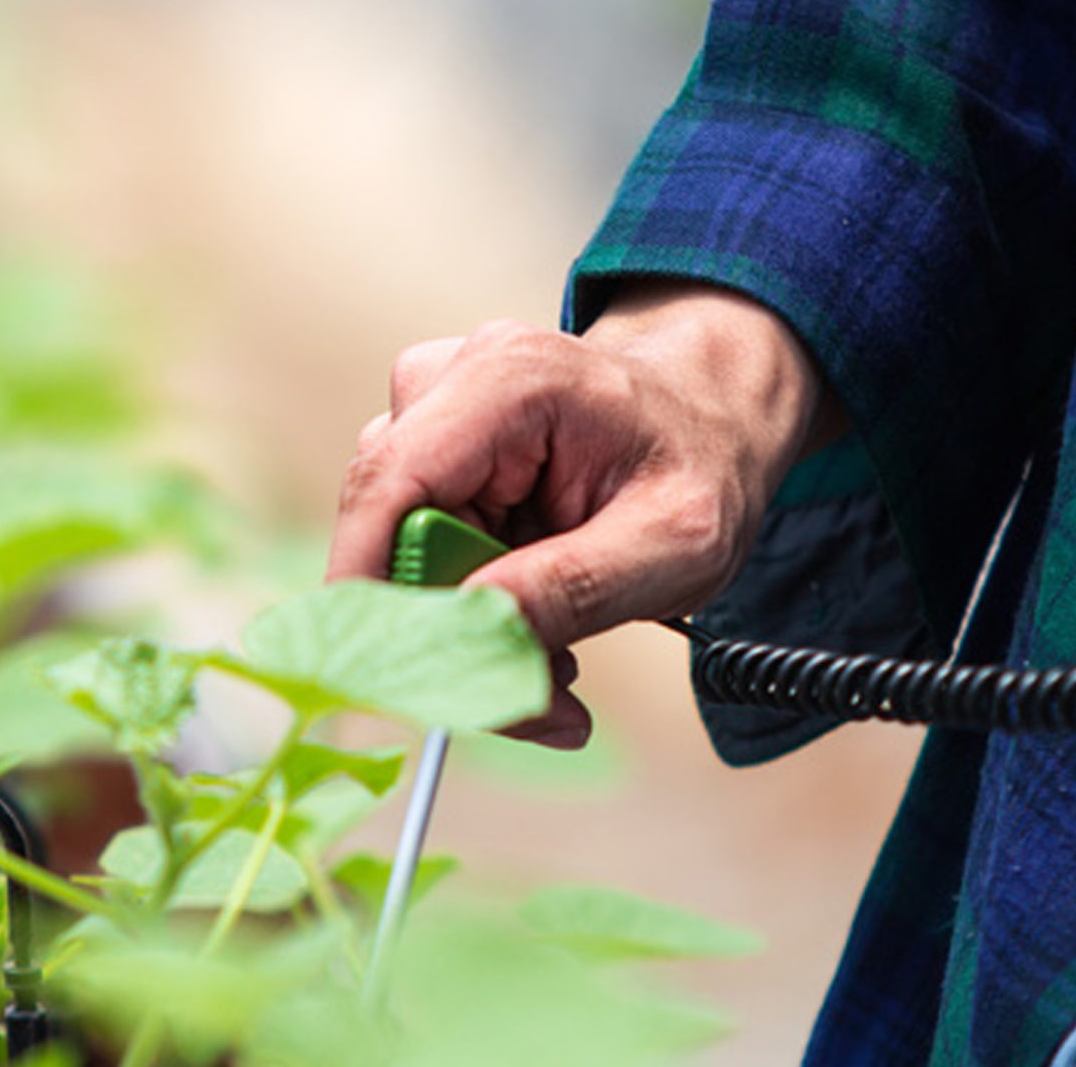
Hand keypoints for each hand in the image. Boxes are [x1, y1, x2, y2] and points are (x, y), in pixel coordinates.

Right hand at [329, 282, 835, 746]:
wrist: (711, 422)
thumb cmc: (702, 464)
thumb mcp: (673, 544)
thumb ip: (570, 590)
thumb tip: (466, 639)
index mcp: (510, 380)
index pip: (389, 484)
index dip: (364, 585)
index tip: (386, 680)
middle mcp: (452, 382)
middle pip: (388, 532)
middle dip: (449, 630)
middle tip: (541, 697)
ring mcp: (435, 414)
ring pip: (400, 553)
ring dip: (469, 624)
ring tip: (560, 650)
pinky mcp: (435, 455)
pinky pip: (420, 552)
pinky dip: (473, 604)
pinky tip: (539, 611)